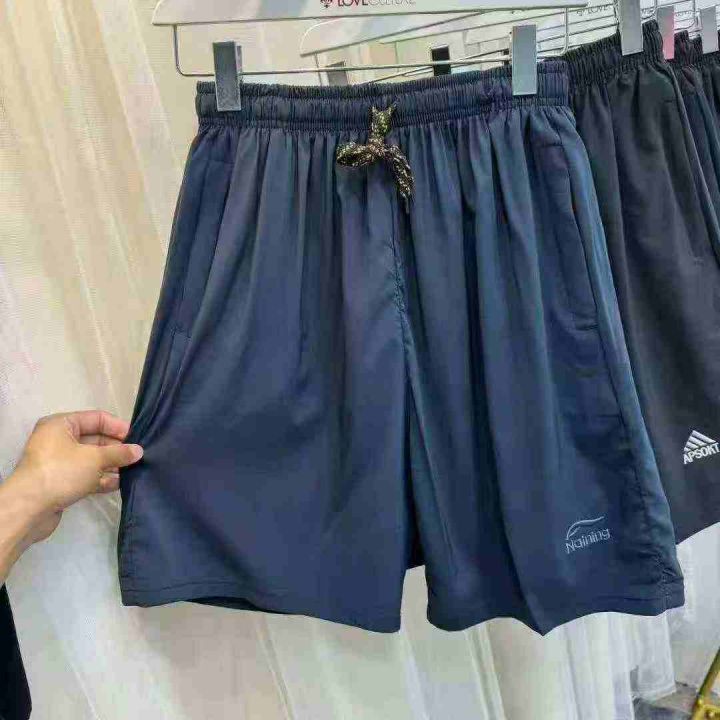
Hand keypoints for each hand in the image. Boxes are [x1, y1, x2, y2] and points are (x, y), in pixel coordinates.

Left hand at [14, 410, 143, 513]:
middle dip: (116, 448)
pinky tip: (119, 484)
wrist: (29, 508)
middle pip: (94, 439)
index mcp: (61, 425)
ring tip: (133, 470)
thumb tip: (139, 451)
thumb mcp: (94, 458)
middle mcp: (58, 440)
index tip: (137, 438)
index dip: (117, 426)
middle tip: (137, 456)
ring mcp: (59, 462)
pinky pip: (86, 475)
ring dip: (111, 465)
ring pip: (91, 459)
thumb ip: (119, 453)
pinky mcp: (61, 482)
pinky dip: (101, 478)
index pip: (96, 419)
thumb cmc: (61, 472)